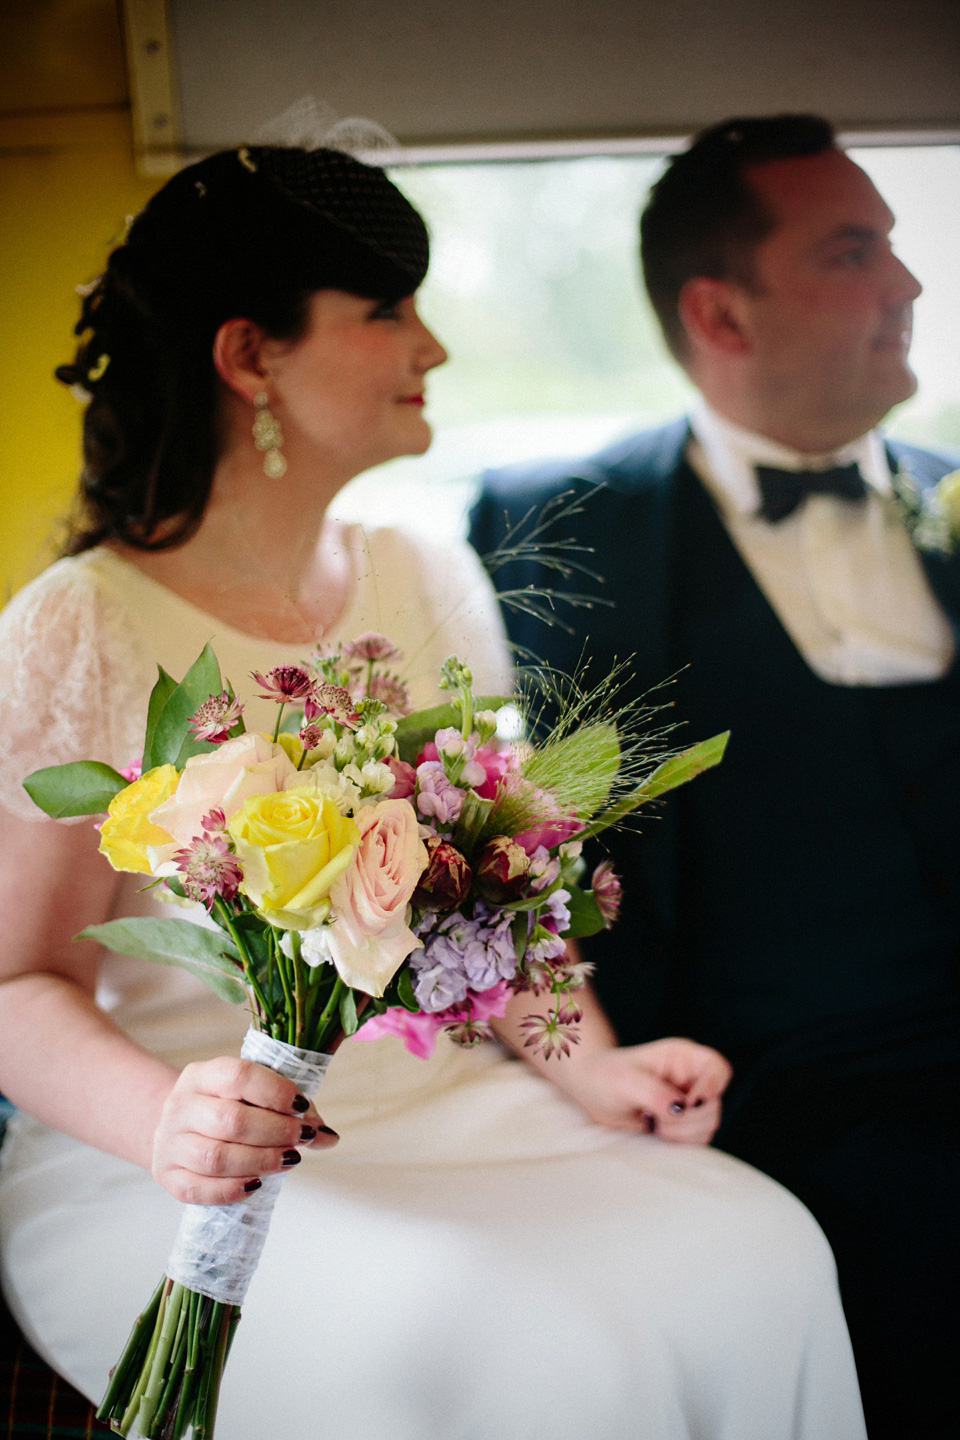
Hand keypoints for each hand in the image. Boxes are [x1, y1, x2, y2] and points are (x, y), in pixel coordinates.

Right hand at [152, 1056, 338, 1204]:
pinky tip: (257, 1184)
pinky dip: (232, 1190)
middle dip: (274, 1132)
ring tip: (288, 1160)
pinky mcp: (166, 1175)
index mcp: (203, 1074)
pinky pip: (199, 1189)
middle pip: (230, 1120)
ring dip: (259, 1161)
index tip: (302, 1108)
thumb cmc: (227, 1108)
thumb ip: (294, 1112)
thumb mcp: (254, 1096)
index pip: (239, 1076)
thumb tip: (329, 1137)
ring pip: (215, 1157)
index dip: (275, 1092)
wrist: (179, 1129)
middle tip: (301, 1139)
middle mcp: (180, 1104)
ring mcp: (169, 1141)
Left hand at [558, 1038, 731, 1144]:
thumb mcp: (625, 1080)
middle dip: (687, 1119)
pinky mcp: (683, 1124)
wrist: (592, 1091)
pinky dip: (679, 1142)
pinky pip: (697, 1139)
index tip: (689, 1103)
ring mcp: (689, 1103)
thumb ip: (653, 1093)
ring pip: (708, 1125)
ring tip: (653, 1123)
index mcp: (683, 1057)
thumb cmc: (606, 1075)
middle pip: (714, 1104)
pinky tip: (656, 1131)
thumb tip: (681, 1108)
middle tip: (657, 1119)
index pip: (717, 1068)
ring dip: (682, 1133)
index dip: (711, 1087)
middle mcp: (691, 1079)